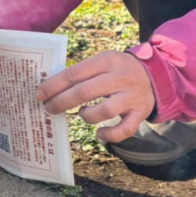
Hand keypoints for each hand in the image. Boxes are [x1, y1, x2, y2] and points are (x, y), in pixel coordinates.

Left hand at [35, 50, 154, 143]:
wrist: (155, 75)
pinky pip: (124, 130)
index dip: (54, 85)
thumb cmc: (118, 69)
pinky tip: (99, 133)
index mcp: (107, 61)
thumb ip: (83, 72)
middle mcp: (120, 77)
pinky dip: (109, 135)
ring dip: (86, 115)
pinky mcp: (140, 113)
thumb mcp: (103, 61)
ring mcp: (131, 96)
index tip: (40, 93)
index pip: (75, 73)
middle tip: (48, 108)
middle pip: (85, 92)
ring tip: (81, 113)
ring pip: (103, 111)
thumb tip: (51, 87)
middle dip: (61, 102)